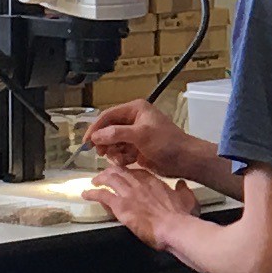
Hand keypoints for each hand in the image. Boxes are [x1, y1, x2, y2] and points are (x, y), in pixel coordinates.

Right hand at [83, 99, 213, 179]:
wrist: (184, 160)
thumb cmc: (166, 142)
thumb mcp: (141, 134)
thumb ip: (117, 133)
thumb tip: (96, 136)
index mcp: (135, 110)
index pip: (108, 116)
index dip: (95, 128)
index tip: (86, 141)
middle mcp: (134, 120)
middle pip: (109, 130)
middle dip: (105, 142)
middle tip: (101, 153)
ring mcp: (135, 135)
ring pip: (113, 143)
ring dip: (114, 152)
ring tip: (121, 159)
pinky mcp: (137, 149)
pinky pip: (121, 153)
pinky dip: (121, 158)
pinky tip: (128, 162)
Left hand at [86, 162, 196, 250]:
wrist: (175, 227)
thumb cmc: (182, 216)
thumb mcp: (188, 199)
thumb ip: (183, 190)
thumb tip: (182, 184)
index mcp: (154, 182)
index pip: (138, 171)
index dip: (129, 171)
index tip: (124, 172)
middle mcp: (139, 184)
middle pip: (121, 172)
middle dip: (111, 172)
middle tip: (105, 175)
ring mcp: (129, 194)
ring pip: (109, 179)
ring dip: (100, 179)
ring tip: (94, 182)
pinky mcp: (120, 206)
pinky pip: (102, 195)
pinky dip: (92, 193)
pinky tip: (86, 194)